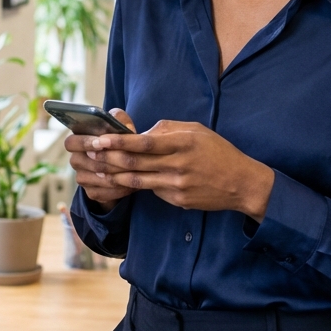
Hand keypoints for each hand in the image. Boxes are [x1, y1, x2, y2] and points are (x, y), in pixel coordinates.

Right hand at [65, 109, 138, 211]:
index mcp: (77, 141)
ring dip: (113, 175)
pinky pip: (102, 193)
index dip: (85, 142)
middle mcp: (76, 160)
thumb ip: (120, 120)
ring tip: (132, 172)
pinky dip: (117, 189)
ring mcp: (82, 177)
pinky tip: (131, 185)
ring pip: (94, 178)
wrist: (124, 164)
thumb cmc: (119, 140)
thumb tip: (123, 125)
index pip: (71, 142)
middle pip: (81, 162)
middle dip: (102, 160)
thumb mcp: (120, 127)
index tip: (101, 143)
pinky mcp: (91, 192)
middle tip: (121, 159)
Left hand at [84, 119, 275, 219]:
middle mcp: (178, 165)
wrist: (241, 183)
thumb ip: (167, 129)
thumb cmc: (217, 152)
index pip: (143, 142)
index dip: (119, 142)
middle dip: (109, 158)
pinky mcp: (178, 200)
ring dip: (114, 175)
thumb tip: (140, 133)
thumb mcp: (196, 131)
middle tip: (90, 153)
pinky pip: (151, 191)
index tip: (100, 139)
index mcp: (182, 143)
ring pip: (137, 180)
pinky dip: (134, 185)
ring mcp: (177, 185)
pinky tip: (120, 181)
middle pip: (135, 162)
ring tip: (98, 168)